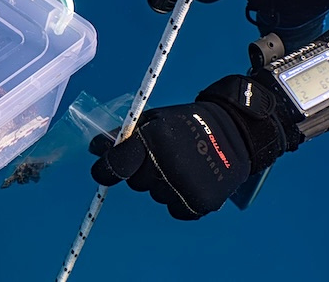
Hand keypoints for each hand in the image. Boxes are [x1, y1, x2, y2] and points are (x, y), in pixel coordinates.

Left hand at [89, 76, 291, 219]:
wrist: (235, 132)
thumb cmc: (185, 123)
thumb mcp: (151, 119)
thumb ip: (121, 135)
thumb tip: (93, 148)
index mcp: (153, 138)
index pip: (116, 164)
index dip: (105, 170)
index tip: (104, 171)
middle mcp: (167, 164)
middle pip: (135, 182)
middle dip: (142, 171)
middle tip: (162, 156)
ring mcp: (185, 185)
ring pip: (155, 196)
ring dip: (162, 185)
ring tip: (182, 165)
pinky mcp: (202, 202)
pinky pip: (176, 210)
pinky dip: (180, 200)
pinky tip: (191, 181)